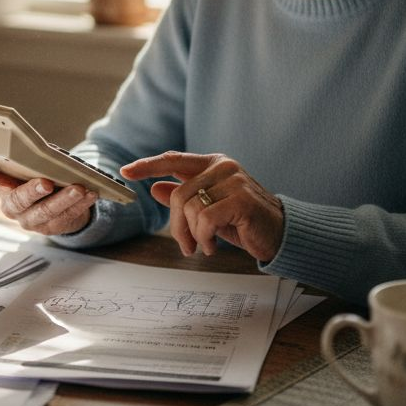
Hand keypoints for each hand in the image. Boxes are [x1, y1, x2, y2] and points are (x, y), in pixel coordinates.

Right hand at [0, 159, 97, 235]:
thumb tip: (41, 152)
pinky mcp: (50, 228)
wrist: (54, 203)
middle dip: (32, 191)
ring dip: (64, 199)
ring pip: (45, 211)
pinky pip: (65, 217)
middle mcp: (11, 206)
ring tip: (79, 188)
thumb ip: (26, 159)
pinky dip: (80, 204)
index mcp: (0, 185)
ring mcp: (29, 220)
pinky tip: (91, 194)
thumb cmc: (37, 175)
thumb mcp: (28, 166)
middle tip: (46, 183)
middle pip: (18, 200)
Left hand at [121, 151, 283, 260]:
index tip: (126, 172)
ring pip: (190, 208)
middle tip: (186, 246)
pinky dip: (205, 238)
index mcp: (213, 164)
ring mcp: (234, 181)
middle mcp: (223, 167)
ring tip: (205, 245)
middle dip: (177, 226)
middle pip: (178, 194)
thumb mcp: (208, 209)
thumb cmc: (243, 220)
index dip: (148, 166)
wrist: (279, 233)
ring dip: (193, 235)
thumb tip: (155, 189)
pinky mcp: (241, 200)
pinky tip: (214, 246)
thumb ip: (185, 197)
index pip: (173, 159)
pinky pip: (205, 220)